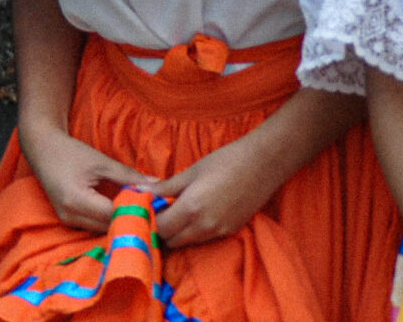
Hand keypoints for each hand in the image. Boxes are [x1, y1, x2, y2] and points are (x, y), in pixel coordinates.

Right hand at [18, 121, 155, 233]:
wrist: (42, 148)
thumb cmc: (70, 152)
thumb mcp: (101, 161)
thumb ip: (129, 176)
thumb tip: (159, 186)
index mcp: (77, 200)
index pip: (114, 215)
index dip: (137, 213)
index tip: (159, 211)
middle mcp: (71, 216)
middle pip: (110, 227)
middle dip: (132, 221)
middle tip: (157, 215)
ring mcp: (68, 221)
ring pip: (103, 230)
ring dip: (122, 223)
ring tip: (144, 214)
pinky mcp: (69, 221)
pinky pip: (95, 227)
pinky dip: (111, 221)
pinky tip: (126, 213)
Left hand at [150, 138, 278, 248]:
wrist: (262, 165)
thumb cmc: (224, 161)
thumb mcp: (191, 171)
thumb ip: (165, 186)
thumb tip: (139, 191)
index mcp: (191, 208)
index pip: (160, 228)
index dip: (148, 220)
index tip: (142, 210)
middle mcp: (204, 226)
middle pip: (172, 241)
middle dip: (160, 230)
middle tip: (154, 213)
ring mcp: (219, 232)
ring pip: (187, 242)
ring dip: (176, 233)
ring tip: (171, 213)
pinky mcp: (230, 232)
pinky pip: (203, 239)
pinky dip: (192, 232)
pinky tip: (191, 215)